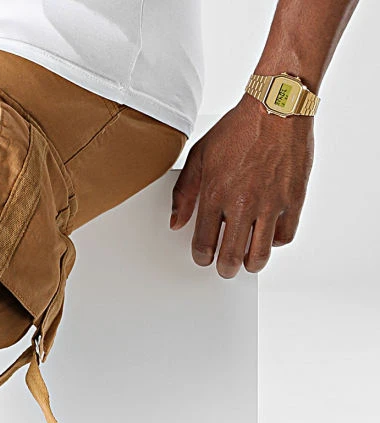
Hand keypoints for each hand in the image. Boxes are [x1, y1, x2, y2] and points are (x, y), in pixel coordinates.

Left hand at [170, 95, 313, 277]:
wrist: (278, 106)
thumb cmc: (239, 128)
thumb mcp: (199, 156)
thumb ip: (184, 193)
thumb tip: (176, 223)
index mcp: (215, 195)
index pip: (204, 244)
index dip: (202, 257)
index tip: (204, 257)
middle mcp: (242, 204)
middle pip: (231, 257)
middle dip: (225, 269)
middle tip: (225, 268)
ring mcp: (270, 203)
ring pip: (260, 255)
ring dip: (250, 263)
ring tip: (247, 260)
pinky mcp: (293, 199)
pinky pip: (284, 236)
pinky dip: (275, 241)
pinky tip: (268, 235)